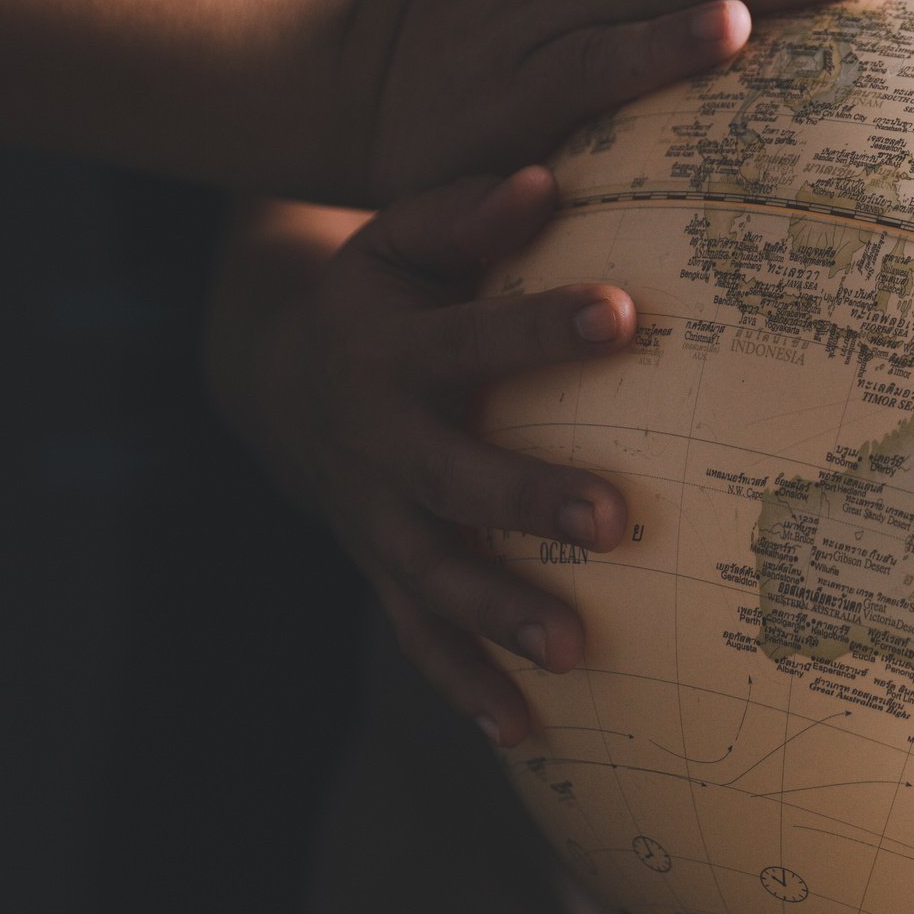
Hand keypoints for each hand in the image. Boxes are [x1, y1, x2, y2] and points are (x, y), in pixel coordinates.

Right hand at [230, 170, 633, 744]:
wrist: (289, 376)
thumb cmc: (391, 292)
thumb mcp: (407, 237)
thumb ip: (471, 212)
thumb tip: (550, 182)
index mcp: (392, 349)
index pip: (473, 335)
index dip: (543, 325)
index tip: (625, 312)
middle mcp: (378, 442)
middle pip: (453, 477)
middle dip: (529, 499)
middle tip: (615, 518)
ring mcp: (377, 517)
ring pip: (436, 576)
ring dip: (501, 614)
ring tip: (575, 648)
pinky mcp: (384, 571)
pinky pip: (422, 638)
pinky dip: (466, 686)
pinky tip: (527, 732)